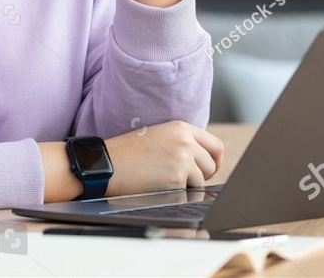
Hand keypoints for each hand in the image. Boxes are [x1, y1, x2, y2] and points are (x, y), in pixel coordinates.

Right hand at [104, 120, 223, 196]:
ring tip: (165, 182)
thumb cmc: (128, 153)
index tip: (208, 170)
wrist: (108, 164)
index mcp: (181, 127)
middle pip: (211, 165)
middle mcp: (185, 141)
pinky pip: (189, 193)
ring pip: (201, 181)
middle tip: (185, 181)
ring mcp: (182, 159)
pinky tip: (160, 188)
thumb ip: (182, 142)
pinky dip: (178, 195)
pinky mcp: (176, 177)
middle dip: (202, 176)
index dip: (214, 161)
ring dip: (188, 187)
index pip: (215, 146)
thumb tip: (204, 162)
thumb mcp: (159, 136)